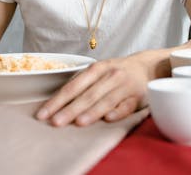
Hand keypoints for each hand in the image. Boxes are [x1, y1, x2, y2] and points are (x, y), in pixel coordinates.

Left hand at [35, 55, 151, 126]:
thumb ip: (81, 85)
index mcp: (96, 69)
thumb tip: (56, 104)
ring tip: (78, 122)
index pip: (73, 86)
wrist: (146, 67)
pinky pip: (127, 105)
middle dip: (70, 109)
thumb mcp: (98, 72)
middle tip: (56, 122)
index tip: (43, 114)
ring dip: (92, 111)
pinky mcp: (137, 97)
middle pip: (87, 95)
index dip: (57, 100)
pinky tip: (108, 119)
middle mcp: (110, 76)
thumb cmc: (115, 73)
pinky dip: (118, 112)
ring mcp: (124, 86)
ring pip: (106, 100)